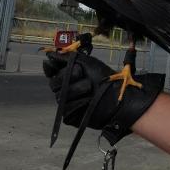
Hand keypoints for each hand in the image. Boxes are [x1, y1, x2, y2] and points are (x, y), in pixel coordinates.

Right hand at [43, 53, 164, 143]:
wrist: (118, 98)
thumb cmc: (106, 79)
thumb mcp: (88, 63)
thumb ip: (69, 58)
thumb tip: (51, 53)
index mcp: (68, 75)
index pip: (51, 71)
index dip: (50, 67)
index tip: (52, 63)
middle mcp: (66, 89)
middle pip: (54, 83)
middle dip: (66, 76)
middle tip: (80, 72)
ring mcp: (68, 103)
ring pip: (60, 96)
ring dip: (75, 89)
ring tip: (90, 87)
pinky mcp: (71, 116)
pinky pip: (66, 109)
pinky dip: (77, 103)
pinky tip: (88, 100)